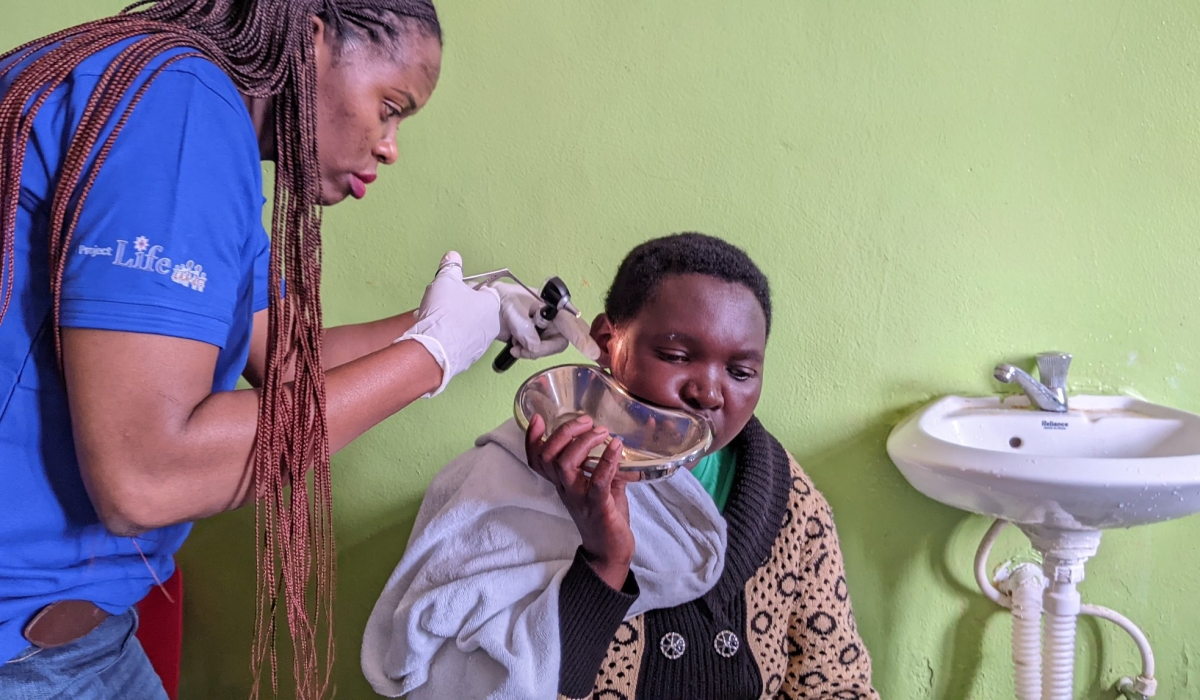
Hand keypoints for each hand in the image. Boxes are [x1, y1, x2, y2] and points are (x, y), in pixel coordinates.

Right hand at [395, 252, 501, 395]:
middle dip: (456, 306)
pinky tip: (435, 335)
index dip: (465, 288)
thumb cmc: (444, 314)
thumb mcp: (446, 280)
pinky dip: (448, 338)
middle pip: (474, 310)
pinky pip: (459, 343)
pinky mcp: (469, 358)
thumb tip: (452, 257)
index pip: (483, 290)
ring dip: (451, 322)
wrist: (434, 348)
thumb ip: (451, 267)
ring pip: (466, 327)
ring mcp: (481, 343)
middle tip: (442, 304)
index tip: (454, 290)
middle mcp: (491, 325)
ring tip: (434, 320)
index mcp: (491, 303)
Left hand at [493, 282, 600, 360]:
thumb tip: (534, 345)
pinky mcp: (540, 339)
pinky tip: (515, 347)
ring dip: (532, 351)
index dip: (582, 338)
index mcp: (552, 305)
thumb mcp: (514, 312)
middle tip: (527, 349)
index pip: (571, 323)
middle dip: (544, 348)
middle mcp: (555, 318)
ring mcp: (548, 330)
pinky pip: (541, 352)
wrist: (489, 309)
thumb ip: (526, 329)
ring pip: (551, 348)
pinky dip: (527, 352)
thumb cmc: (504, 300)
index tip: (593, 352)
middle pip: (563, 340)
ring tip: (515, 345)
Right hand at [525, 414, 635, 589]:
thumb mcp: (601, 485)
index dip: (532, 439)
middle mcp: (565, 488)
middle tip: (586, 421)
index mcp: (562, 482)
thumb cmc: (604, 516)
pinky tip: (616, 446)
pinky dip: (607, 461)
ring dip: (583, 443)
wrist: (610, 551)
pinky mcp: (597, 507)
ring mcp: (579, 498)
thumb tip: (618, 441)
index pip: (536, 459)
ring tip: (602, 431)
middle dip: (564, 432)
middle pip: (548, 456)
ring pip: (565, 465)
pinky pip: (597, 482)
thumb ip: (605, 465)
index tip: (537, 418)